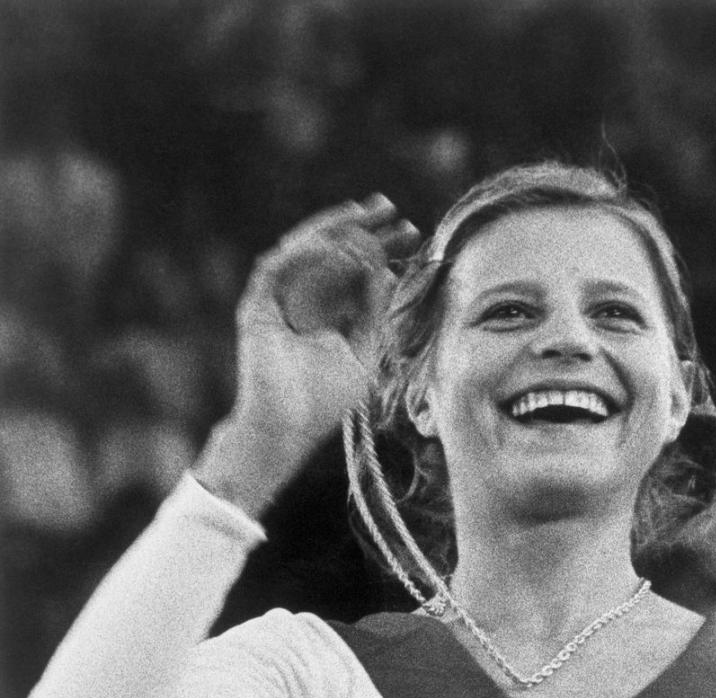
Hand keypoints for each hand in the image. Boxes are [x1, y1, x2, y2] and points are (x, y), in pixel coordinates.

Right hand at [195, 194, 418, 515]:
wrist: (287, 427)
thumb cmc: (324, 400)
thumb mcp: (364, 352)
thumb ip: (375, 312)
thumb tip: (389, 271)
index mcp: (327, 308)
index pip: (354, 265)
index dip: (382, 246)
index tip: (412, 232)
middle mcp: (301, 296)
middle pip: (331, 249)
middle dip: (361, 226)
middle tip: (390, 208)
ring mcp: (277, 298)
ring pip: (304, 248)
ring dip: (334, 228)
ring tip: (364, 216)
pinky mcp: (258, 304)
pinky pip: (281, 264)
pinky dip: (308, 252)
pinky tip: (337, 245)